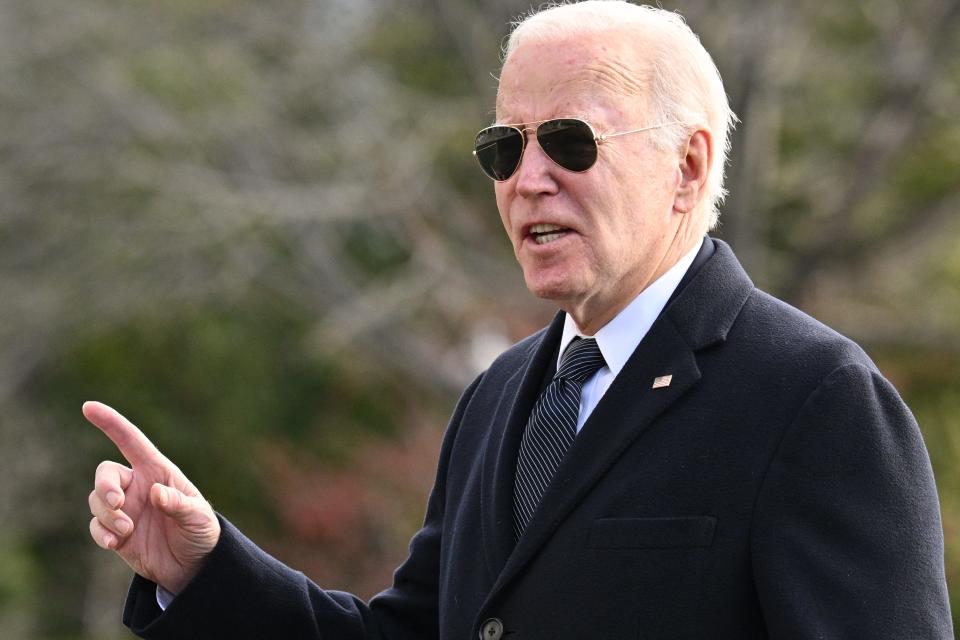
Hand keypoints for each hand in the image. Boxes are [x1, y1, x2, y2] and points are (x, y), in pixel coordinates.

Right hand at [85, 401, 220, 594]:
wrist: (194, 565)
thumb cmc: (201, 531)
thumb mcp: (198, 516)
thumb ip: (178, 504)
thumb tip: (156, 493)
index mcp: (158, 471)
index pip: (131, 441)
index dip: (111, 423)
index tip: (89, 407)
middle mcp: (137, 486)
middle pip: (106, 473)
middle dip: (105, 485)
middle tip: (117, 503)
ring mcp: (125, 508)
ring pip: (97, 500)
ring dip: (107, 514)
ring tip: (127, 531)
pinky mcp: (115, 531)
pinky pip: (96, 525)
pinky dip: (100, 532)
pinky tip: (114, 543)